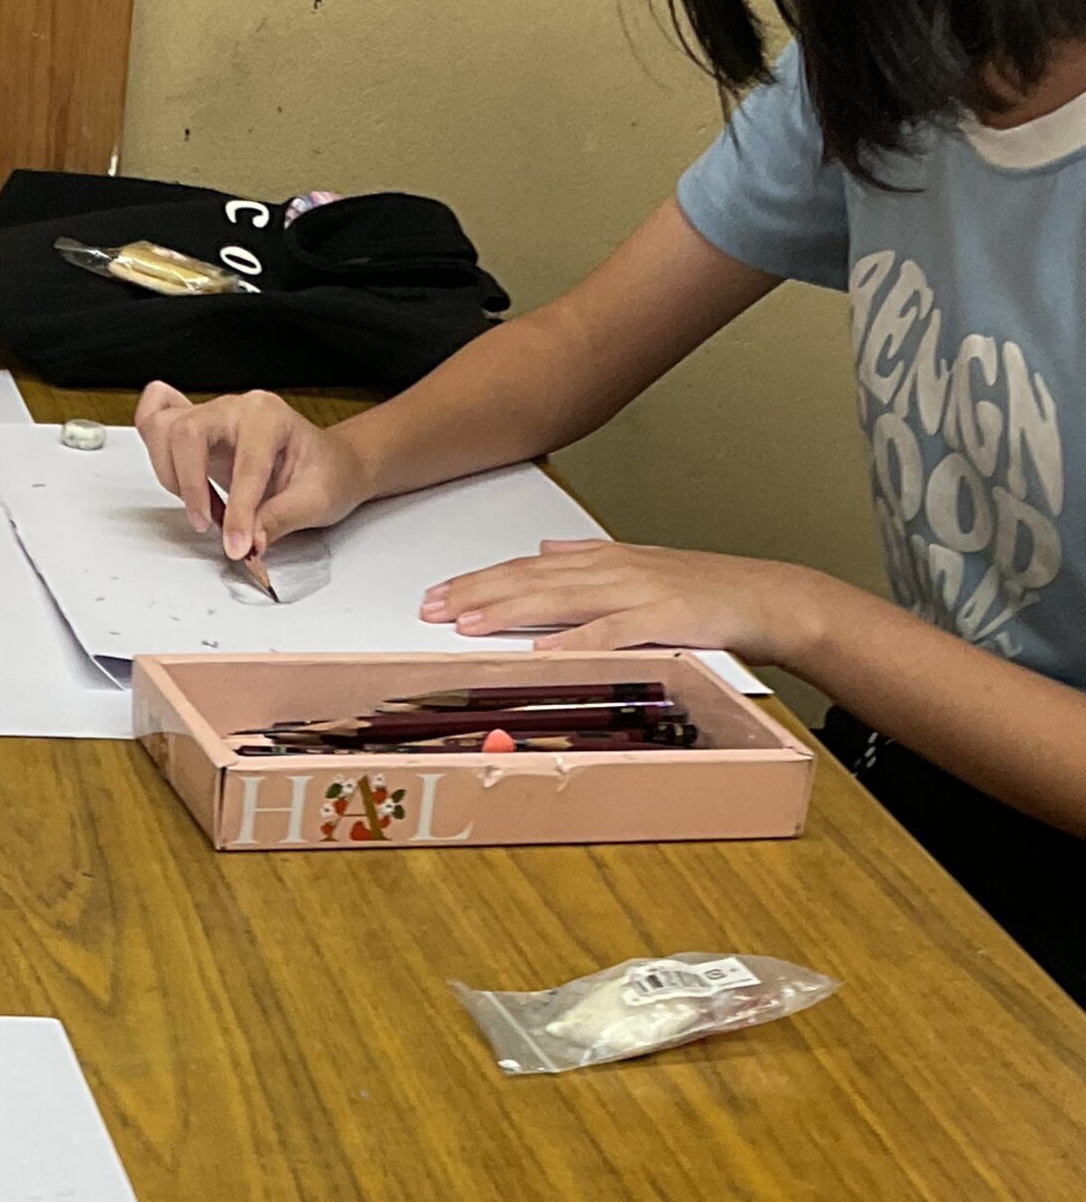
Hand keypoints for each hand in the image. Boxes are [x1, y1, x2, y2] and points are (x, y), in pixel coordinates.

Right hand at [135, 380, 367, 557]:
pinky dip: (154, 450)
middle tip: (207, 524)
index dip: (239, 511)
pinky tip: (174, 474)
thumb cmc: (326, 473)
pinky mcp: (196, 432)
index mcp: (269, 417)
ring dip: (171, 477)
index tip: (237, 544)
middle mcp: (235, 409)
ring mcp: (211, 416)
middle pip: (187, 433)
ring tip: (202, 508)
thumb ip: (280, 520)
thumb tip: (248, 541)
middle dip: (190, 486)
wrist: (328, 464)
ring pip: (163, 432)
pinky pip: (153, 424)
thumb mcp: (317, 501)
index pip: (244, 464)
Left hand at [419, 538, 837, 667]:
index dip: (481, 579)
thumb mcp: (641, 566)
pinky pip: (611, 633)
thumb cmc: (706, 590)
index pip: (528, 568)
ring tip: (467, 623)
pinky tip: (540, 651)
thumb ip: (589, 558)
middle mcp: (614, 570)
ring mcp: (638, 593)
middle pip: (531, 581)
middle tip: (432, 608)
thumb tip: (545, 550)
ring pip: (561, 601)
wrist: (769, 597)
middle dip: (477, 593)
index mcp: (605, 560)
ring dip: (510, 611)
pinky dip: (574, 641)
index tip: (439, 592)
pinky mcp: (663, 621)